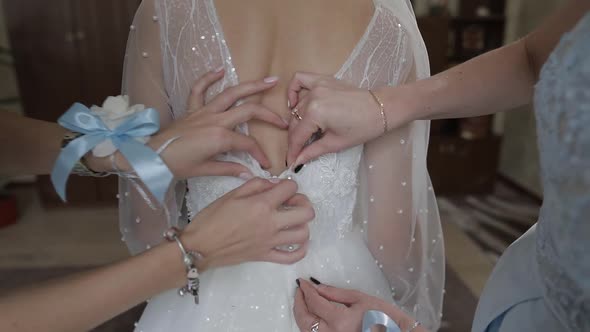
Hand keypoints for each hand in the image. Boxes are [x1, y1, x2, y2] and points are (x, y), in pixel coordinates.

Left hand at [89, 70, 285, 178]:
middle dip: (268, 115)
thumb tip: (249, 175)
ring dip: (251, 86)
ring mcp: (203, 111)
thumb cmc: (176, 166)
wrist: (149, 157)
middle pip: (248, 111)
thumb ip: (229, 169)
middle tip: (283, 120)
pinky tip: (220, 70)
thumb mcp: (204, 171)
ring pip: (231, 94)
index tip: (265, 165)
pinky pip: (199, 89)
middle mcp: (215, 120)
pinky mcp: (191, 109)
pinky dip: (209, 78)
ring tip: (269, 80)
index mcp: (220, 138)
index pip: (248, 144)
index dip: (259, 154)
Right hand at [183, 178, 313, 269]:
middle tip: (292, 202)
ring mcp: (270, 242)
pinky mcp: (266, 256)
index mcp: (261, 204)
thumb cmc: (212, 218)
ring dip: (302, 224)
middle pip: (306, 212)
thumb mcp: (231, 194)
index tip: (281, 188)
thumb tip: (274, 183)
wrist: (200, 246)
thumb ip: (255, 185)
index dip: (289, 184)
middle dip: (303, 203)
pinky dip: (300, 250)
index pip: (290, 188)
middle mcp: (270, 223)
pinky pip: (292, 257)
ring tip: (292, 220)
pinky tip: (297, 242)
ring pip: (303, 234)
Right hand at [286, 72, 407, 166]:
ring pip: (297, 106)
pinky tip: (294, 103)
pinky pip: (300, 80)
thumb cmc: (363, 128)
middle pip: (295, 122)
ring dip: (296, 121)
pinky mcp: (322, 80)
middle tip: (298, 151)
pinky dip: (293, 90)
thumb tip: (296, 162)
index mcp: (315, 114)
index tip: (291, 162)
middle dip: (294, 139)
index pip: (297, 136)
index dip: (293, 151)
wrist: (381, 108)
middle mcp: (312, 98)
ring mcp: (317, 86)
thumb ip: (312, 151)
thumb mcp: (336, 143)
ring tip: (302, 133)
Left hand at [293, 279, 425, 331]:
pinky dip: (309, 324)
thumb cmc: (384, 317)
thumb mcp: (360, 299)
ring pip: (306, 330)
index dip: (306, 290)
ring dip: (302, 314)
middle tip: (300, 290)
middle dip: (299, 303)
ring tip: (304, 300)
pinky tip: (312, 314)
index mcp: (340, 321)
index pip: (314, 303)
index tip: (302, 282)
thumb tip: (318, 287)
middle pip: (305, 319)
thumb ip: (336, 293)